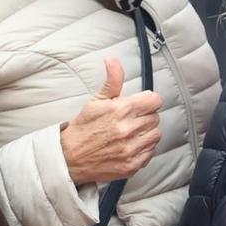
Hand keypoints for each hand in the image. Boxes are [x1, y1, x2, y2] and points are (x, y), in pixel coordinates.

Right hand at [60, 57, 162, 185]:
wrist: (70, 157)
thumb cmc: (83, 128)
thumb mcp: (96, 100)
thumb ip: (112, 80)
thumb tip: (112, 60)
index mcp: (121, 110)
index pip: (155, 100)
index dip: (148, 100)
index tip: (141, 103)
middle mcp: (128, 129)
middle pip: (155, 117)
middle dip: (145, 116)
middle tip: (132, 119)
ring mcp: (131, 149)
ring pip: (155, 135)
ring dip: (147, 132)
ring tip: (132, 132)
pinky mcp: (132, 165)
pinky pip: (150, 153)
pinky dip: (144, 149)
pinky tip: (130, 145)